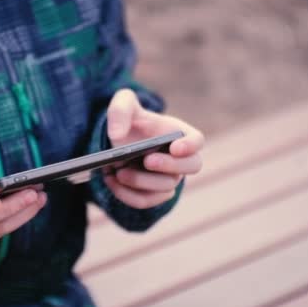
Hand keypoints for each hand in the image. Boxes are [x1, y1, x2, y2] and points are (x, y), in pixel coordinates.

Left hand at [105, 89, 203, 208]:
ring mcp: (169, 179)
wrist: (119, 143)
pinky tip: (111, 181)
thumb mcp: (122, 105)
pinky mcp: (153, 195)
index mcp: (179, 134)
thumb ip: (120, 110)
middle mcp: (180, 159)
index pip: (197, 141)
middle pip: (191, 167)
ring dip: (142, 182)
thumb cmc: (130, 122)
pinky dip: (127, 194)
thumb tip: (117, 135)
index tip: (175, 147)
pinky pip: (145, 201)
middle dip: (170, 165)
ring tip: (119, 172)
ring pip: (165, 188)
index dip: (190, 145)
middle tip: (148, 160)